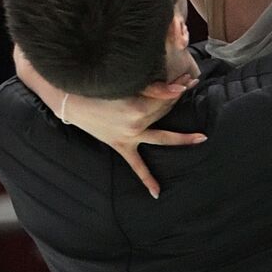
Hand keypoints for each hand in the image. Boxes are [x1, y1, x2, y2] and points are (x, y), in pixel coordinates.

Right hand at [61, 77, 204, 198]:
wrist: (69, 100)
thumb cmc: (95, 86)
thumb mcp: (123, 84)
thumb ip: (152, 88)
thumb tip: (178, 89)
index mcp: (137, 108)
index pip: (166, 97)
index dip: (178, 85)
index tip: (189, 78)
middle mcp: (136, 126)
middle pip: (164, 112)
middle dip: (178, 98)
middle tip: (191, 86)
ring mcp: (129, 138)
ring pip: (161, 137)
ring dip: (182, 139)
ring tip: (202, 138)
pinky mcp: (120, 145)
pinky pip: (136, 165)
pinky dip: (147, 179)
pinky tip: (157, 193)